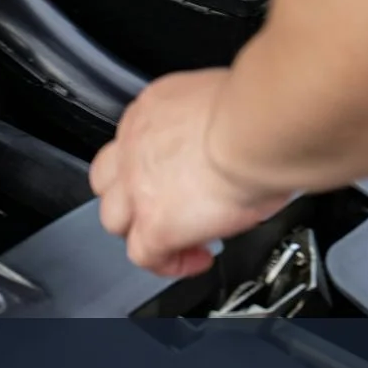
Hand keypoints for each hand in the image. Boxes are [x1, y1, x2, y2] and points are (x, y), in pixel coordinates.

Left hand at [90, 69, 293, 275]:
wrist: (255, 130)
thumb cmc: (258, 112)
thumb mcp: (227, 104)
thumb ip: (219, 123)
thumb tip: (239, 141)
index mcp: (155, 108)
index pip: (137, 138)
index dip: (153, 161)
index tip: (179, 172)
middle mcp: (136, 143)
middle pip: (109, 179)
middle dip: (132, 197)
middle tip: (167, 207)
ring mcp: (137, 186)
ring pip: (115, 218)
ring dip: (141, 231)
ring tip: (176, 240)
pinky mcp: (153, 223)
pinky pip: (144, 255)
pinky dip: (168, 264)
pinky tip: (196, 260)